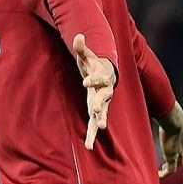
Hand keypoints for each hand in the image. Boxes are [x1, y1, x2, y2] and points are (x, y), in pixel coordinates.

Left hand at [73, 34, 115, 149]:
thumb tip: (78, 36)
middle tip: (98, 112)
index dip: (93, 79)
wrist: (105, 74)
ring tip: (98, 132)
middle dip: (100, 105)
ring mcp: (101, 103)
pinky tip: (88, 147)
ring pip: (101, 115)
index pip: (98, 78)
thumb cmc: (94, 64)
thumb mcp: (87, 56)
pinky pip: (93, 125)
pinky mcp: (95, 111)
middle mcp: (103, 92)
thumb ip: (82, 48)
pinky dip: (90, 135)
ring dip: (98, 123)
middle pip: (102, 99)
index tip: (86, 81)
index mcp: (101, 78)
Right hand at [158, 102, 182, 177]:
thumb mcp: (164, 112)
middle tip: (168, 164)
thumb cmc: (168, 113)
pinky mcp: (173, 156)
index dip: (179, 147)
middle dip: (176, 160)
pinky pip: (170, 169)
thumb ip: (158, 108)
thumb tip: (149, 97)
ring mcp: (179, 151)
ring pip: (177, 163)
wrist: (174, 120)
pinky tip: (157, 175)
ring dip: (170, 168)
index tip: (170, 149)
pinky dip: (164, 173)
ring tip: (162, 171)